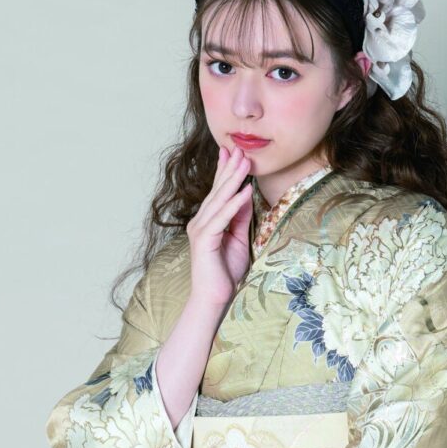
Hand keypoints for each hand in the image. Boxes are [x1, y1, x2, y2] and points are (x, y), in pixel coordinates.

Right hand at [186, 143, 254, 308]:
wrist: (214, 297)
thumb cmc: (225, 272)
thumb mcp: (239, 239)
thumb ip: (240, 218)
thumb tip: (246, 196)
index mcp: (207, 221)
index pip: (218, 192)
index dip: (225, 172)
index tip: (233, 153)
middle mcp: (200, 222)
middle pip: (217, 191)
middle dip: (229, 169)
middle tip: (240, 149)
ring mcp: (200, 230)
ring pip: (219, 200)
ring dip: (232, 180)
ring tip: (244, 163)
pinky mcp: (204, 240)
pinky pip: (222, 218)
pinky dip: (234, 204)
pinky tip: (244, 191)